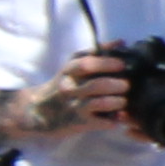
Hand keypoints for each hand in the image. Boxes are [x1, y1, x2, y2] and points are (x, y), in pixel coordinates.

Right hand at [11, 49, 140, 143]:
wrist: (38, 111)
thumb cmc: (64, 85)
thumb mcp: (73, 66)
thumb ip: (96, 53)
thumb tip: (121, 42)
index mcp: (69, 71)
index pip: (87, 64)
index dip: (108, 63)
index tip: (122, 65)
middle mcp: (70, 88)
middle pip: (98, 85)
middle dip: (118, 85)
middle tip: (126, 85)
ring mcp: (74, 106)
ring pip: (101, 103)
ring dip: (118, 102)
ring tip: (123, 101)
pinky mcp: (79, 123)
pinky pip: (102, 122)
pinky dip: (115, 120)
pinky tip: (119, 117)